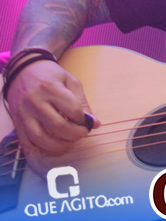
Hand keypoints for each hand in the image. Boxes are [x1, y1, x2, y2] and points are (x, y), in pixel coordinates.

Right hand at [5, 59, 99, 173]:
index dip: (84, 120)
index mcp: (50, 88)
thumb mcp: (71, 82)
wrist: (23, 71)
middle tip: (83, 133)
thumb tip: (94, 123)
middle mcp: (34, 102)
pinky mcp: (16, 123)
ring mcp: (23, 114)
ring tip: (71, 141)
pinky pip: (28, 143)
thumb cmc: (51, 76)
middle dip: (75, 134)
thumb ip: (82, 102)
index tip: (89, 122)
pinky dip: (42, 149)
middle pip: (58, 126)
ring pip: (41, 138)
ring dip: (60, 145)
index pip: (72, 110)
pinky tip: (54, 146)